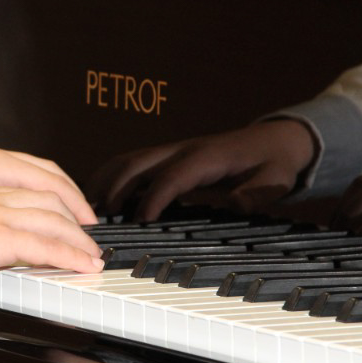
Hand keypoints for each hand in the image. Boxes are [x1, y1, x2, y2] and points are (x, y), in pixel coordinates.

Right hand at [0, 186, 103, 289]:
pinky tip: (83, 266)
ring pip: (54, 221)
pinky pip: (47, 246)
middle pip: (48, 201)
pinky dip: (71, 256)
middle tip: (88, 239)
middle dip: (74, 220)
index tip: (66, 221)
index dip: (53, 205)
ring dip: (79, 241)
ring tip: (92, 256)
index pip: (26, 192)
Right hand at [87, 120, 316, 219]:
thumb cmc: (273, 164)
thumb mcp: (275, 180)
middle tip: (99, 220)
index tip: (140, 222)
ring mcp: (172, 150)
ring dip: (105, 181)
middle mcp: (183, 149)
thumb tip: (237, 204)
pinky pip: (131, 162)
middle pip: (137, 164)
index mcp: (207, 157)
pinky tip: (97, 195)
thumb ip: (256, 193)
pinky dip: (110, 176)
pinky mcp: (167, 155)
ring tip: (86, 208)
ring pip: (128, 160)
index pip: (171, 177)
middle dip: (115, 190)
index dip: (153, 199)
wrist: (275, 140)